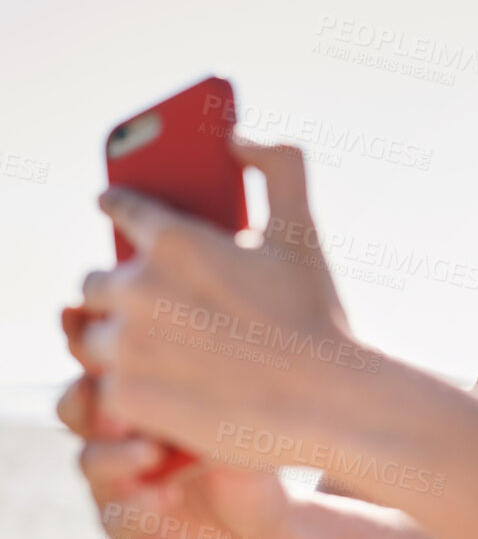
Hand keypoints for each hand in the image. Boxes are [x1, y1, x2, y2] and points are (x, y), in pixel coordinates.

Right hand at [56, 371, 292, 538]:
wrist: (271, 524)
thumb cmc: (260, 450)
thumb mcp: (247, 416)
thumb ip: (222, 394)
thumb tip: (216, 366)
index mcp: (148, 390)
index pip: (105, 359)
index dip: (97, 349)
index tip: (122, 345)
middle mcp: (125, 430)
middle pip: (77, 404)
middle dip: (89, 400)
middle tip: (122, 406)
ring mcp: (120, 478)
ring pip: (91, 458)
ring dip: (116, 454)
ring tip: (151, 454)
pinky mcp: (126, 525)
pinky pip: (115, 514)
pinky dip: (134, 506)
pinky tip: (164, 499)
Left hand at [74, 139, 358, 462]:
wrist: (322, 401)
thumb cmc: (313, 313)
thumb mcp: (302, 228)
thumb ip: (278, 165)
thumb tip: (237, 138)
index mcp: (175, 240)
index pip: (121, 208)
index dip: (117, 205)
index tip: (113, 207)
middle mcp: (138, 288)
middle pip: (96, 279)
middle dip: (121, 285)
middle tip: (154, 298)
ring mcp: (125, 345)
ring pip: (93, 332)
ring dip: (119, 335)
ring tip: (159, 346)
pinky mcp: (122, 395)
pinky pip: (102, 381)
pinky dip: (128, 381)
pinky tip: (164, 383)